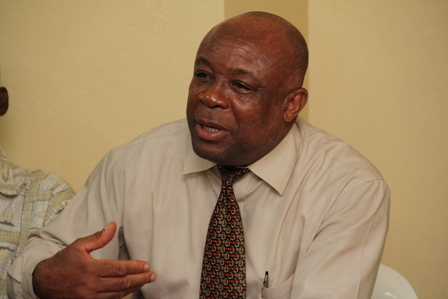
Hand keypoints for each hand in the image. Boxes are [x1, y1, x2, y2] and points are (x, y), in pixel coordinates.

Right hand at [32, 222, 155, 298]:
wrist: (44, 283)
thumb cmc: (62, 262)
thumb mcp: (79, 246)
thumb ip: (98, 237)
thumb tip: (113, 225)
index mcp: (91, 269)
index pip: (119, 268)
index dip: (135, 267)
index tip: (147, 266)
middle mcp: (92, 285)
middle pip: (122, 283)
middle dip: (140, 279)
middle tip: (152, 276)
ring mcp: (90, 297)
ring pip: (117, 294)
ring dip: (133, 288)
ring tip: (144, 282)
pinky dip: (120, 296)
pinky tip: (129, 290)